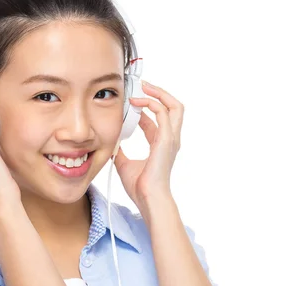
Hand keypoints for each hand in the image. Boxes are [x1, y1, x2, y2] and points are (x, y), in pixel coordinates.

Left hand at [113, 80, 183, 208]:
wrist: (148, 198)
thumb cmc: (140, 186)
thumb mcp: (125, 164)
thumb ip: (121, 152)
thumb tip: (111, 145)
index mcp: (161, 144)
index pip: (157, 119)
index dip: (144, 108)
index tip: (131, 102)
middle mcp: (170, 139)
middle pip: (174, 107)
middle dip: (159, 94)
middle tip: (143, 87)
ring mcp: (171, 139)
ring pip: (175, 106)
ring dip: (159, 94)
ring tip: (144, 88)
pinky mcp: (167, 140)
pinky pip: (163, 113)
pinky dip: (151, 104)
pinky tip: (137, 102)